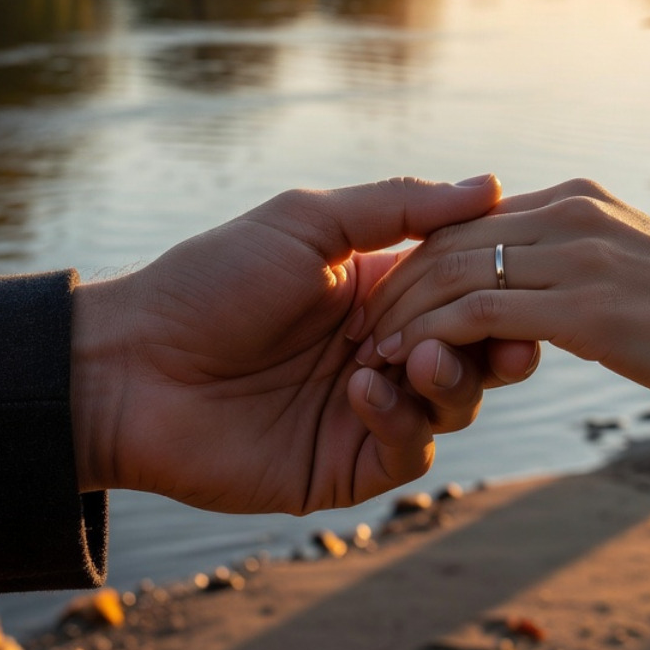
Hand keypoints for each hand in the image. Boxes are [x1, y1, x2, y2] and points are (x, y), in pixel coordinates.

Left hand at [68, 176, 540, 514]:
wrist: (131, 368)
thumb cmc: (209, 282)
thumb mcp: (306, 223)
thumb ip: (399, 205)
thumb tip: (494, 183)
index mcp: (379, 291)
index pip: (467, 290)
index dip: (497, 285)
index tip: (518, 273)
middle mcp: (383, 350)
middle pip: (477, 352)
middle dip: (496, 342)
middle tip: (499, 336)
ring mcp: (367, 411)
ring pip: (455, 404)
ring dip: (451, 378)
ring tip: (415, 358)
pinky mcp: (346, 466)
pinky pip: (409, 450)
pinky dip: (402, 419)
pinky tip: (363, 389)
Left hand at [353, 179, 649, 412]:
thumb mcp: (628, 264)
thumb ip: (569, 252)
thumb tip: (521, 274)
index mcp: (577, 200)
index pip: (471, 220)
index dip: (419, 259)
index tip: (386, 300)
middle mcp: (571, 215)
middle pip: (451, 241)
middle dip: (396, 286)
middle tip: (359, 331)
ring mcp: (579, 256)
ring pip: (456, 273)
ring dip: (404, 314)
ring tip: (370, 353)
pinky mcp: (585, 309)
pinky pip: (480, 313)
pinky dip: (432, 337)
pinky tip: (406, 367)